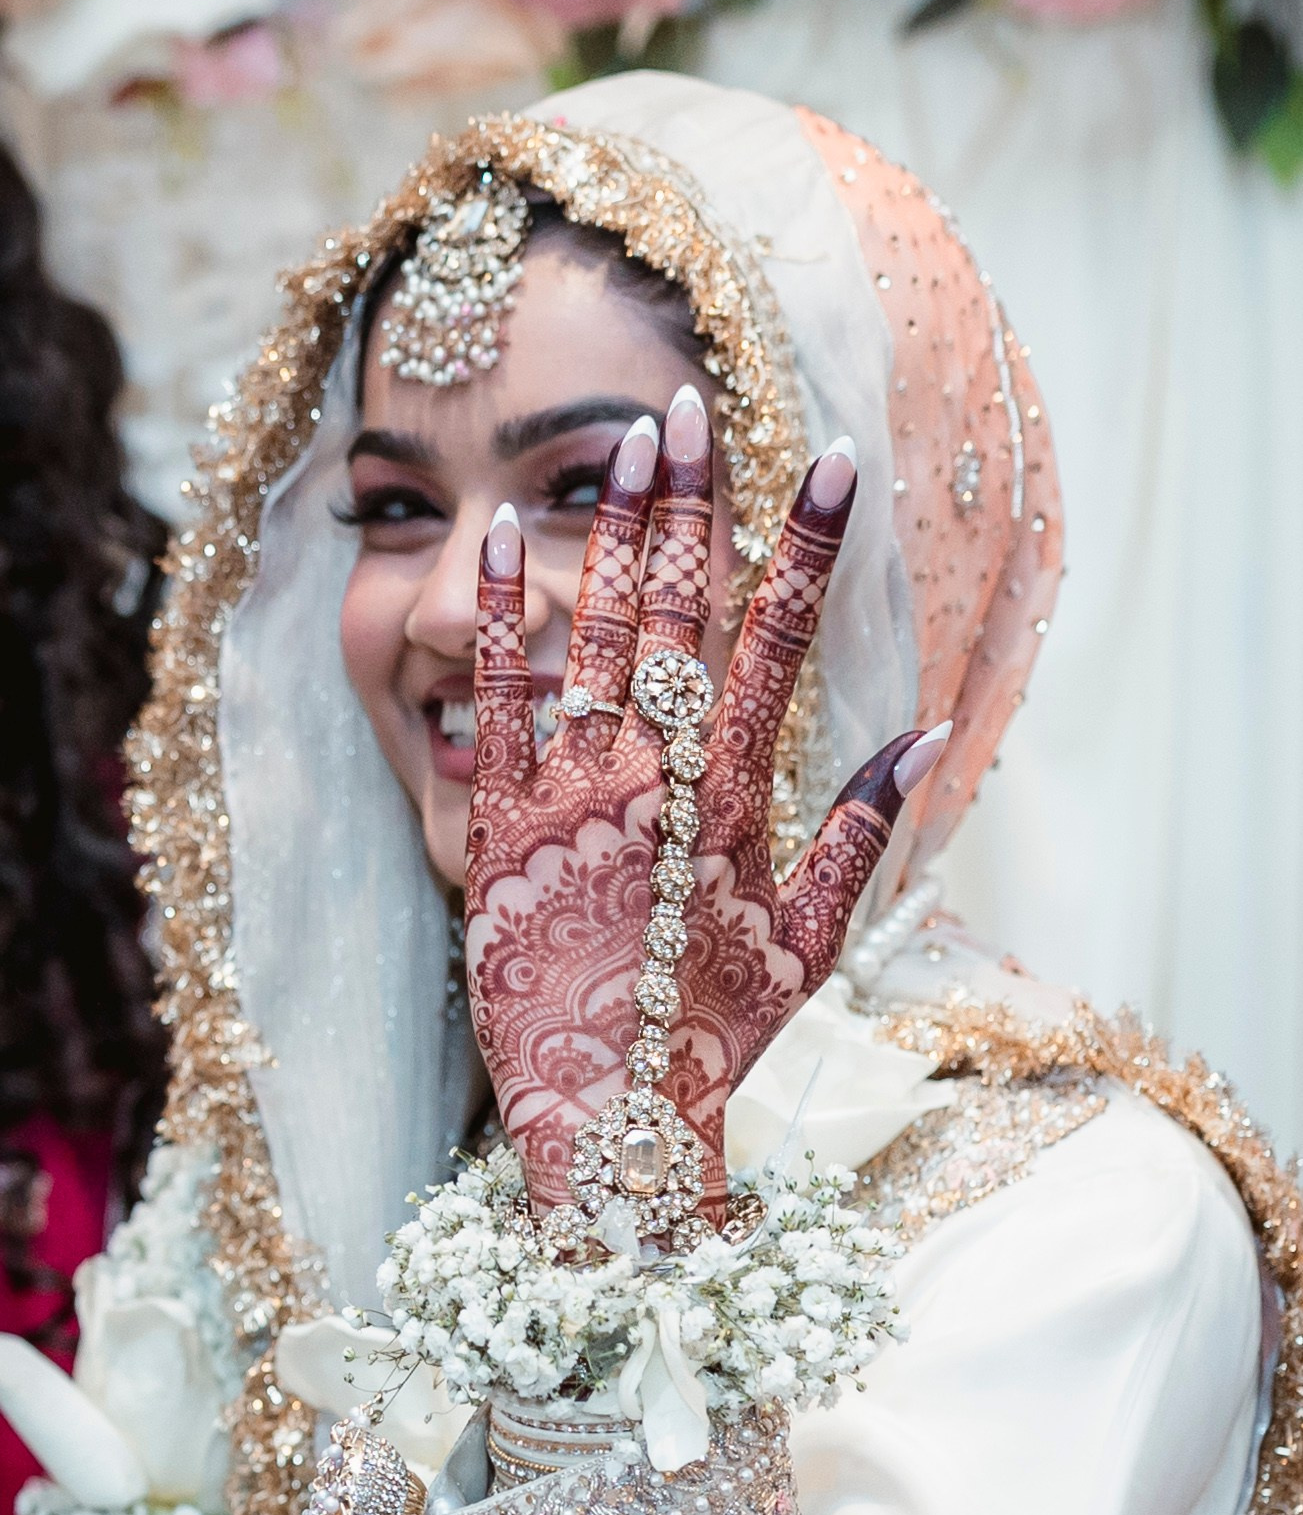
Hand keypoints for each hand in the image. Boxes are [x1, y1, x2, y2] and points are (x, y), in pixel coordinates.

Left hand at [464, 385, 947, 1220]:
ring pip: (599, 632)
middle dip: (697, 499)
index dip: (812, 546)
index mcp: (743, 798)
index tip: (836, 460)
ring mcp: (576, 793)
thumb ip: (867, 829)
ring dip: (613, 529)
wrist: (606, 1112)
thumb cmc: (714, 1034)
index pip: (786, 642)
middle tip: (697, 402)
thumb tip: (932, 732)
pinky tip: (495, 543)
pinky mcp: (501, 823)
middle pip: (685, 609)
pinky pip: (496, 700)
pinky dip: (496, 618)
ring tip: (627, 440)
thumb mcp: (813, 942)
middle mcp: (663, 776)